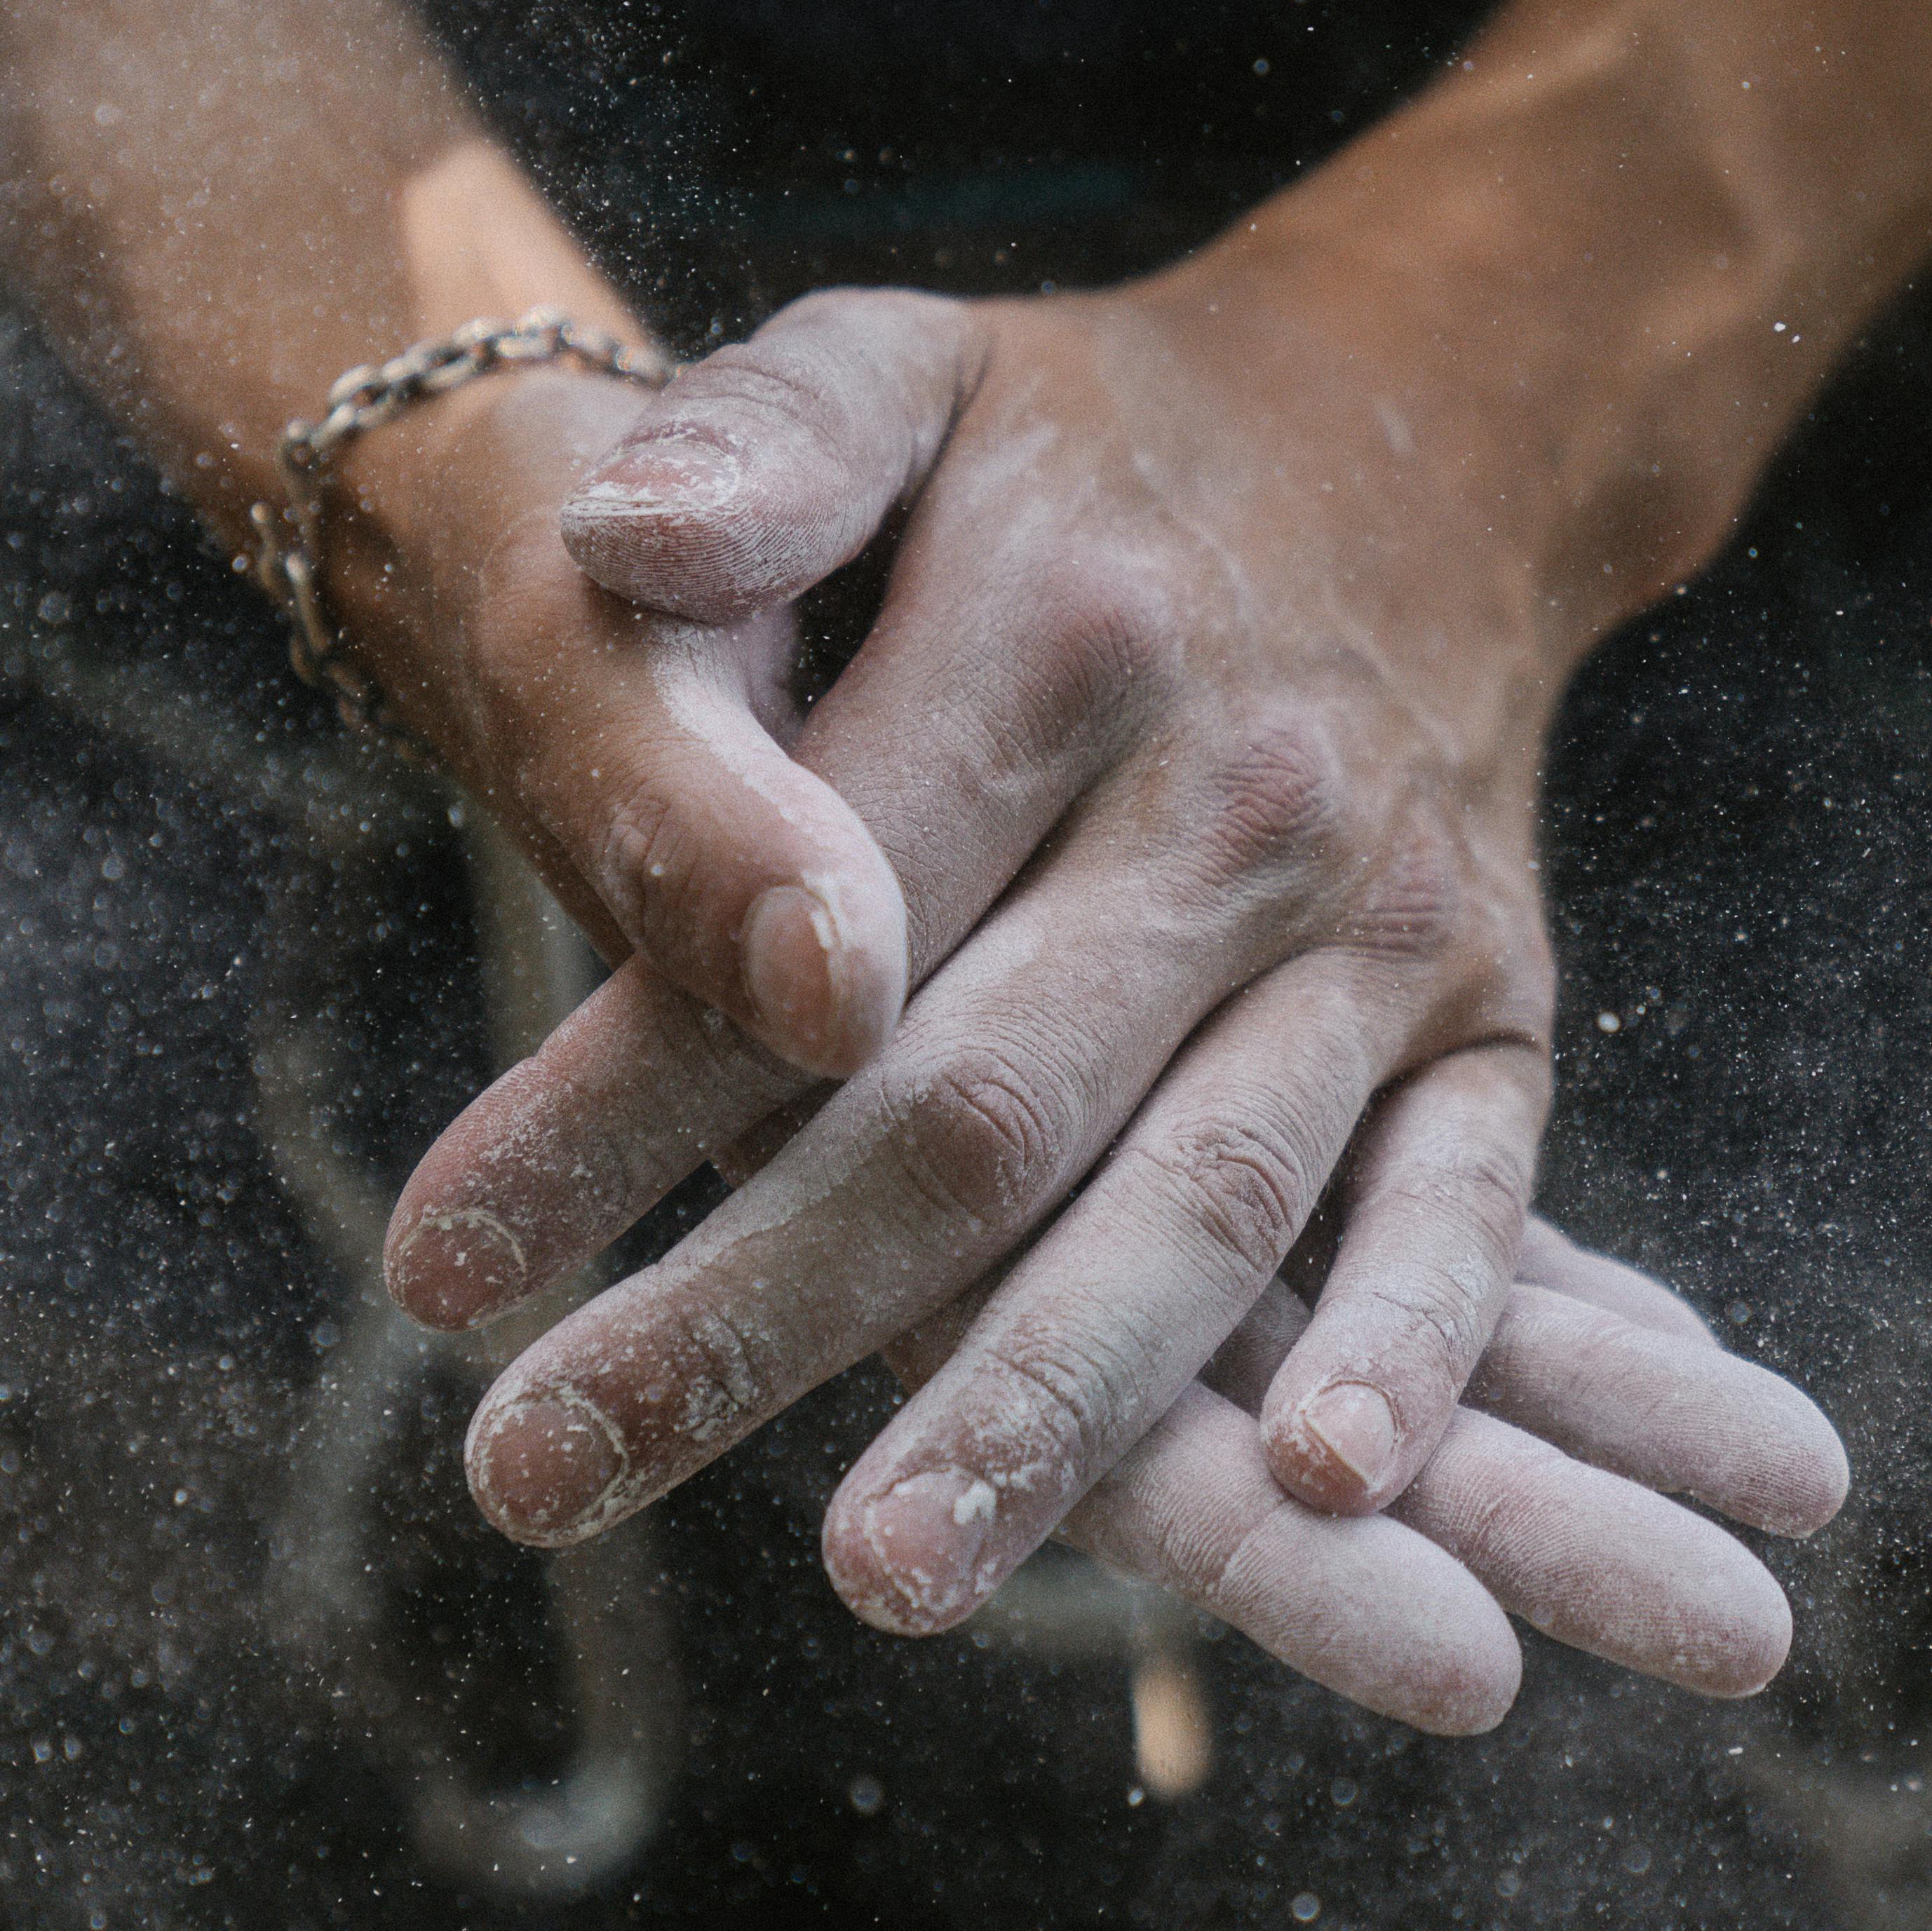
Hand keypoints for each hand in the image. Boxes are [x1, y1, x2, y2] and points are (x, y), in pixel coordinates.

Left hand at [379, 198, 1838, 1718]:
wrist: (1435, 431)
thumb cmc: (1091, 444)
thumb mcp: (914, 361)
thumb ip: (764, 439)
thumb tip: (607, 537)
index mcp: (1060, 632)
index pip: (800, 919)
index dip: (609, 1101)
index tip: (434, 1268)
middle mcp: (1230, 795)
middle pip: (975, 1105)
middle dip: (754, 1312)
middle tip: (539, 1478)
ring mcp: (1377, 922)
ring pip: (1199, 1195)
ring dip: (1045, 1402)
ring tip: (877, 1569)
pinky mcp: (1497, 1013)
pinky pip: (1464, 1200)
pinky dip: (1411, 1340)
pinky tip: (1326, 1488)